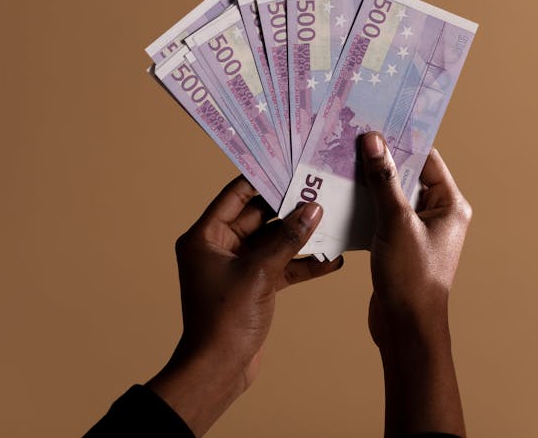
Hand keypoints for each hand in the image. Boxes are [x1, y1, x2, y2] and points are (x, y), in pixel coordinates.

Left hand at [148, 176, 342, 435]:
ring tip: (331, 223)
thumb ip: (288, 239)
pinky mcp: (254, 286)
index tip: (291, 167)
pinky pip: (280, 266)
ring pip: (273, 242)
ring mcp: (238, 267)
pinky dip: (301, 264)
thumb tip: (313, 209)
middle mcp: (219, 247)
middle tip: (320, 192)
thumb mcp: (259, 273)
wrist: (219, 370)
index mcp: (205, 236)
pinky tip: (330, 261)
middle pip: (259, 218)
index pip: (235, 195)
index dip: (263, 180)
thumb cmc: (225, 319)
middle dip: (290, 209)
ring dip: (300, 237)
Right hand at [360, 131, 471, 436]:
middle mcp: (438, 213)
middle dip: (379, 160)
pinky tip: (339, 195)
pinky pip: (381, 214)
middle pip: (406, 175)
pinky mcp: (399, 243)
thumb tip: (372, 140)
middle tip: (349, 137)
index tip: (373, 122)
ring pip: (391, 195)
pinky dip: (364, 205)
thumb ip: (384, 181)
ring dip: (368, 183)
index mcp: (450, 204)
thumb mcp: (396, 223)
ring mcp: (418, 230)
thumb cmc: (411, 278)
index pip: (426, 159)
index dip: (400, 141)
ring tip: (339, 161)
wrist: (406, 329)